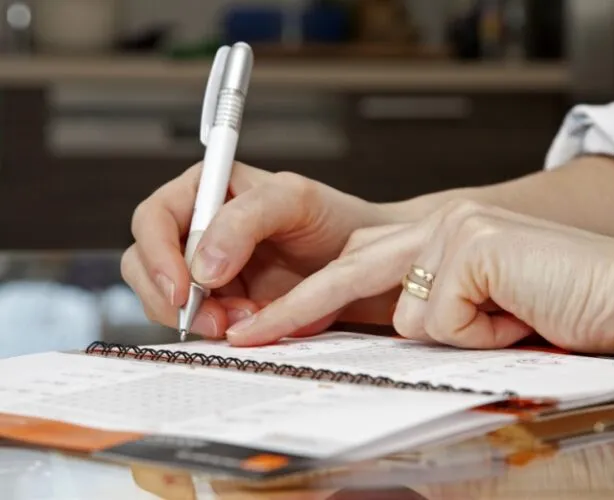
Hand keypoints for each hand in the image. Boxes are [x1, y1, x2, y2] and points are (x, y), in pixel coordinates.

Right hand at [121, 163, 392, 338]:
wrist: (362, 261)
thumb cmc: (332, 219)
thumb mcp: (294, 200)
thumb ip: (245, 218)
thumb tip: (203, 263)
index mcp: (205, 190)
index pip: (153, 218)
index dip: (158, 254)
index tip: (184, 287)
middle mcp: (196, 228)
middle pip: (145, 263)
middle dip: (173, 296)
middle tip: (214, 317)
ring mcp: (205, 269)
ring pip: (165, 298)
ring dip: (198, 316)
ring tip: (244, 318)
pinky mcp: (220, 302)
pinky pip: (195, 321)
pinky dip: (215, 329)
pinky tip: (249, 323)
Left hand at [225, 200, 613, 353]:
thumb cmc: (563, 306)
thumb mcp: (484, 307)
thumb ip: (435, 305)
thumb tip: (397, 326)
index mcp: (440, 231)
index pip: (361, 259)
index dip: (314, 296)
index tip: (272, 326)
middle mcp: (442, 219)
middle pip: (349, 269)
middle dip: (297, 310)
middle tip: (252, 337)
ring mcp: (456, 227)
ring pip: (407, 311)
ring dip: (459, 335)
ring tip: (510, 320)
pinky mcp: (473, 246)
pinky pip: (445, 320)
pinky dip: (482, 336)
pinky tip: (519, 317)